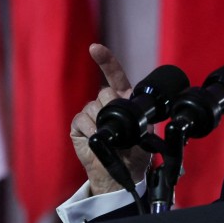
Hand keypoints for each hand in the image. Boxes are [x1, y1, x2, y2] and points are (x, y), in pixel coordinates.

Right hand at [70, 44, 151, 195]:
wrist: (122, 174)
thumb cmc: (135, 154)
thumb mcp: (145, 136)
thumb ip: (141, 120)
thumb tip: (131, 110)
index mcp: (123, 100)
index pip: (114, 75)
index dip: (106, 60)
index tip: (95, 48)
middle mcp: (105, 103)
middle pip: (104, 92)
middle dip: (112, 107)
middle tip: (119, 127)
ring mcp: (90, 114)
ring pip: (93, 107)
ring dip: (102, 124)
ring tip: (110, 139)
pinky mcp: (78, 125)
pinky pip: (82, 120)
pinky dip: (90, 130)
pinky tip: (95, 139)